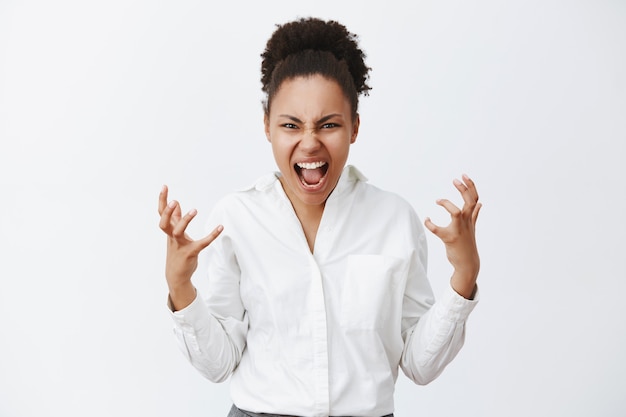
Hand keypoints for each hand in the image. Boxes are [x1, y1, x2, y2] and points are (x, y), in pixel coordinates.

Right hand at [158, 185, 222, 309]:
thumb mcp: (175, 235)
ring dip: (185, 220)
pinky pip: (202, 243)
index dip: (162, 200)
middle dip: (167, 212)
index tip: (165, 186)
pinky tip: (221, 227)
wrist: (176, 276)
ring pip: (179, 232)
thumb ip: (176, 219)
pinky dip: (212, 235)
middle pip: (164, 223)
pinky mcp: (191, 253)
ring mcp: (180, 245)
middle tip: (174, 201)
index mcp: (169, 231)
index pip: (162, 214)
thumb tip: (176, 203)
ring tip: (194, 210)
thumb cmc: (176, 253)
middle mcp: (172, 237)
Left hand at [424, 175, 481, 298]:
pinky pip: (438, 230)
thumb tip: (480, 203)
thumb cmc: (467, 244)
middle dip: (463, 189)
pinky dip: (430, 224)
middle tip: (455, 180)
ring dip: (447, 204)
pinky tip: (427, 219)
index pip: (474, 198)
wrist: (468, 263)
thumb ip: (475, 214)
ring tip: (438, 200)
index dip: (470, 186)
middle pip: (469, 201)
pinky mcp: (449, 238)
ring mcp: (459, 230)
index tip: (463, 176)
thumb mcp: (472, 227)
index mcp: (470, 218)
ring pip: (456, 212)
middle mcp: (466, 222)